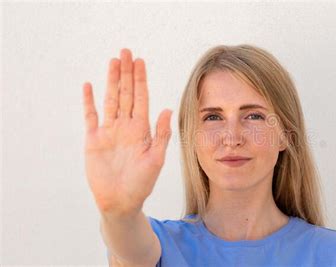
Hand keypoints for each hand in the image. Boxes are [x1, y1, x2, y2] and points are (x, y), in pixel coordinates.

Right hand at [82, 48, 171, 217]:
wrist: (121, 202)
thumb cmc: (142, 183)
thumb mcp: (156, 159)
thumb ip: (161, 134)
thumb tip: (168, 109)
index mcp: (142, 129)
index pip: (141, 98)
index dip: (140, 80)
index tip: (140, 61)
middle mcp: (126, 126)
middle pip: (125, 93)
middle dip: (126, 73)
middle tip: (126, 51)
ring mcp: (109, 132)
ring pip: (110, 100)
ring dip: (111, 81)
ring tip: (113, 62)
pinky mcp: (94, 140)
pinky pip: (91, 117)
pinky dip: (89, 102)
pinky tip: (90, 86)